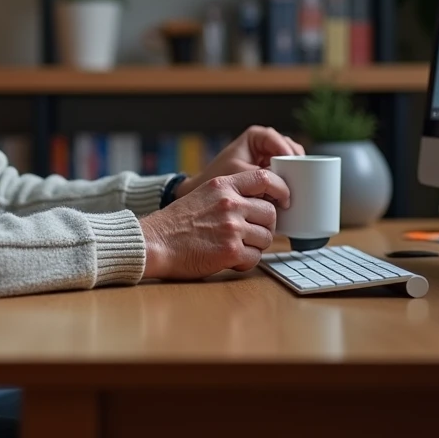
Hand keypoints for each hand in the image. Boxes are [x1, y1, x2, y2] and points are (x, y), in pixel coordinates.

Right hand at [140, 169, 289, 278]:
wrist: (154, 242)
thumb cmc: (176, 223)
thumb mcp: (203, 195)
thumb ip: (230, 194)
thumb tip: (260, 202)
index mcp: (223, 185)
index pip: (265, 177)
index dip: (280, 189)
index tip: (284, 200)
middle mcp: (230, 203)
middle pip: (271, 213)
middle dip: (265, 226)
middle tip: (250, 233)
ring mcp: (232, 227)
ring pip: (266, 237)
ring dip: (255, 245)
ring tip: (235, 247)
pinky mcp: (230, 250)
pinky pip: (255, 258)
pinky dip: (245, 261)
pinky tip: (229, 259)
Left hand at [173, 126, 303, 198]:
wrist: (212, 192)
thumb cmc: (220, 177)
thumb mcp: (240, 174)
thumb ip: (261, 175)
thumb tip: (282, 181)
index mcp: (256, 136)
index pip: (277, 139)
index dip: (286, 151)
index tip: (291, 164)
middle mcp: (266, 144)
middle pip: (289, 149)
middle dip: (295, 163)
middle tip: (298, 176)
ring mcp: (271, 157)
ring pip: (291, 161)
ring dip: (294, 172)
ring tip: (294, 185)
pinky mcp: (273, 171)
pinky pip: (287, 172)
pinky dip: (289, 180)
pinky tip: (290, 190)